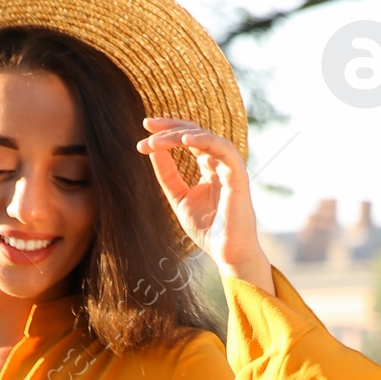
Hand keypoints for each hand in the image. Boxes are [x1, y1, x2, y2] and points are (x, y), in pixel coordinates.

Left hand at [136, 118, 275, 293]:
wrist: (227, 253)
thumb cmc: (208, 229)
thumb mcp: (179, 198)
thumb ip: (168, 175)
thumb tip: (152, 150)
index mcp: (209, 168)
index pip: (188, 140)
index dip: (166, 133)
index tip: (143, 136)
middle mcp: (220, 163)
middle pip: (195, 132)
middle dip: (169, 127)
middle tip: (146, 126)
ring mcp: (230, 167)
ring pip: (205, 137)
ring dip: (179, 134)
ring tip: (156, 140)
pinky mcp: (238, 175)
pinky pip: (223, 149)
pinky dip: (204, 140)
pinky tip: (184, 140)